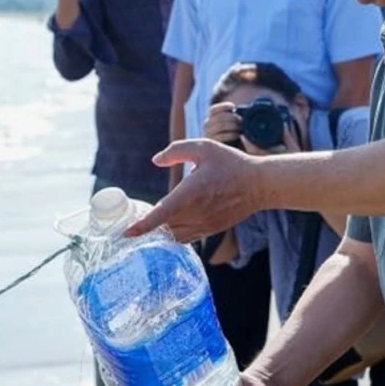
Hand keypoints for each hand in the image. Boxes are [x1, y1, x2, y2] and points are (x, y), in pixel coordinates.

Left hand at [126, 139, 263, 241]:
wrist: (259, 185)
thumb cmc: (231, 163)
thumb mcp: (204, 147)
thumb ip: (176, 150)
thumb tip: (156, 160)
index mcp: (191, 192)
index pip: (161, 214)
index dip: (142, 225)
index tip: (126, 232)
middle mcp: (196, 213)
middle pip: (163, 227)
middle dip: (146, 226)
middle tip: (131, 219)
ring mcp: (204, 225)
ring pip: (173, 235)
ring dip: (159, 232)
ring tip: (147, 224)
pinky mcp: (210, 230)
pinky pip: (185, 238)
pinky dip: (173, 235)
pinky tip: (166, 227)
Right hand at [203, 102, 242, 145]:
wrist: (236, 159)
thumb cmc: (239, 141)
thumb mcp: (237, 127)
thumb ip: (236, 119)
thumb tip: (238, 110)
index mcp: (212, 120)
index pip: (213, 110)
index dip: (223, 106)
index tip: (234, 107)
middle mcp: (207, 128)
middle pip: (218, 117)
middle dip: (232, 117)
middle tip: (242, 121)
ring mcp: (208, 137)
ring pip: (220, 125)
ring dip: (233, 125)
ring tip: (241, 129)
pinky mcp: (211, 146)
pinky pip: (219, 136)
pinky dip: (230, 134)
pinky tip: (237, 136)